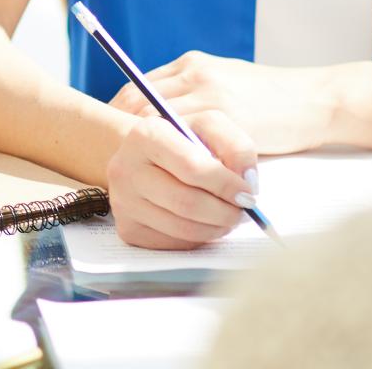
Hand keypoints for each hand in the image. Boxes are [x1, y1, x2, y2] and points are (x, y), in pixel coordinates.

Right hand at [105, 109, 257, 249]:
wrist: (143, 157)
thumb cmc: (182, 142)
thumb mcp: (208, 127)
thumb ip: (235, 145)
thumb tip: (247, 182)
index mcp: (146, 135)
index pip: (193, 168)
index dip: (226, 185)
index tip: (248, 193)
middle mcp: (125, 168)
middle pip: (187, 203)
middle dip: (225, 212)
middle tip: (243, 211)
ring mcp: (123, 201)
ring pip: (183, 228)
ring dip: (216, 228)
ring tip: (228, 217)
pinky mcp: (128, 229)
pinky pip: (173, 244)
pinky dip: (198, 238)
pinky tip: (203, 223)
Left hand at [109, 51, 333, 153]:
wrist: (318, 100)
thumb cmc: (274, 100)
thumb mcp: (228, 84)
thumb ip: (197, 95)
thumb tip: (166, 120)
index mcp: (192, 64)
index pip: (138, 86)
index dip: (120, 113)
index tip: (113, 137)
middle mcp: (195, 73)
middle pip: (137, 101)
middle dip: (122, 132)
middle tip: (116, 160)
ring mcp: (210, 92)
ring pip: (158, 121)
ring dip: (146, 149)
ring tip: (138, 172)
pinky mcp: (228, 115)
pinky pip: (189, 139)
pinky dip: (177, 158)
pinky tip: (172, 176)